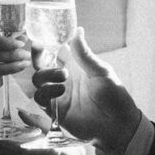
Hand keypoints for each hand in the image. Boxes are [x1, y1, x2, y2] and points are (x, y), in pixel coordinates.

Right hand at [31, 28, 140, 154]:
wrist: (117, 125)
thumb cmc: (114, 96)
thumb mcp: (101, 71)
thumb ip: (85, 54)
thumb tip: (78, 30)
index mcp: (74, 66)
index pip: (54, 50)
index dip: (46, 43)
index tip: (41, 37)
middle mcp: (63, 78)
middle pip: (41, 64)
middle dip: (38, 56)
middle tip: (41, 49)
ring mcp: (57, 94)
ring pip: (38, 80)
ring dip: (46, 74)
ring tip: (64, 76)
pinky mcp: (55, 110)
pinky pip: (40, 98)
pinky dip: (46, 92)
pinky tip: (60, 91)